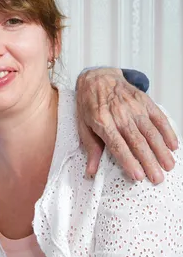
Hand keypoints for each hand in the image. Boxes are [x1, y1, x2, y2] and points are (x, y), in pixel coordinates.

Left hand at [76, 68, 177, 183]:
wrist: (97, 78)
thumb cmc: (89, 104)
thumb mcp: (82, 125)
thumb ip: (90, 148)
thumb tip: (91, 171)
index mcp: (102, 122)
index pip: (117, 146)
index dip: (128, 161)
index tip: (137, 176)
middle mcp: (120, 116)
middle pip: (137, 142)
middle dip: (149, 162)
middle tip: (157, 179)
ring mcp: (134, 108)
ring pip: (151, 132)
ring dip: (161, 150)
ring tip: (168, 166)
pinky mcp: (144, 102)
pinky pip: (159, 118)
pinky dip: (167, 132)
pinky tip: (173, 145)